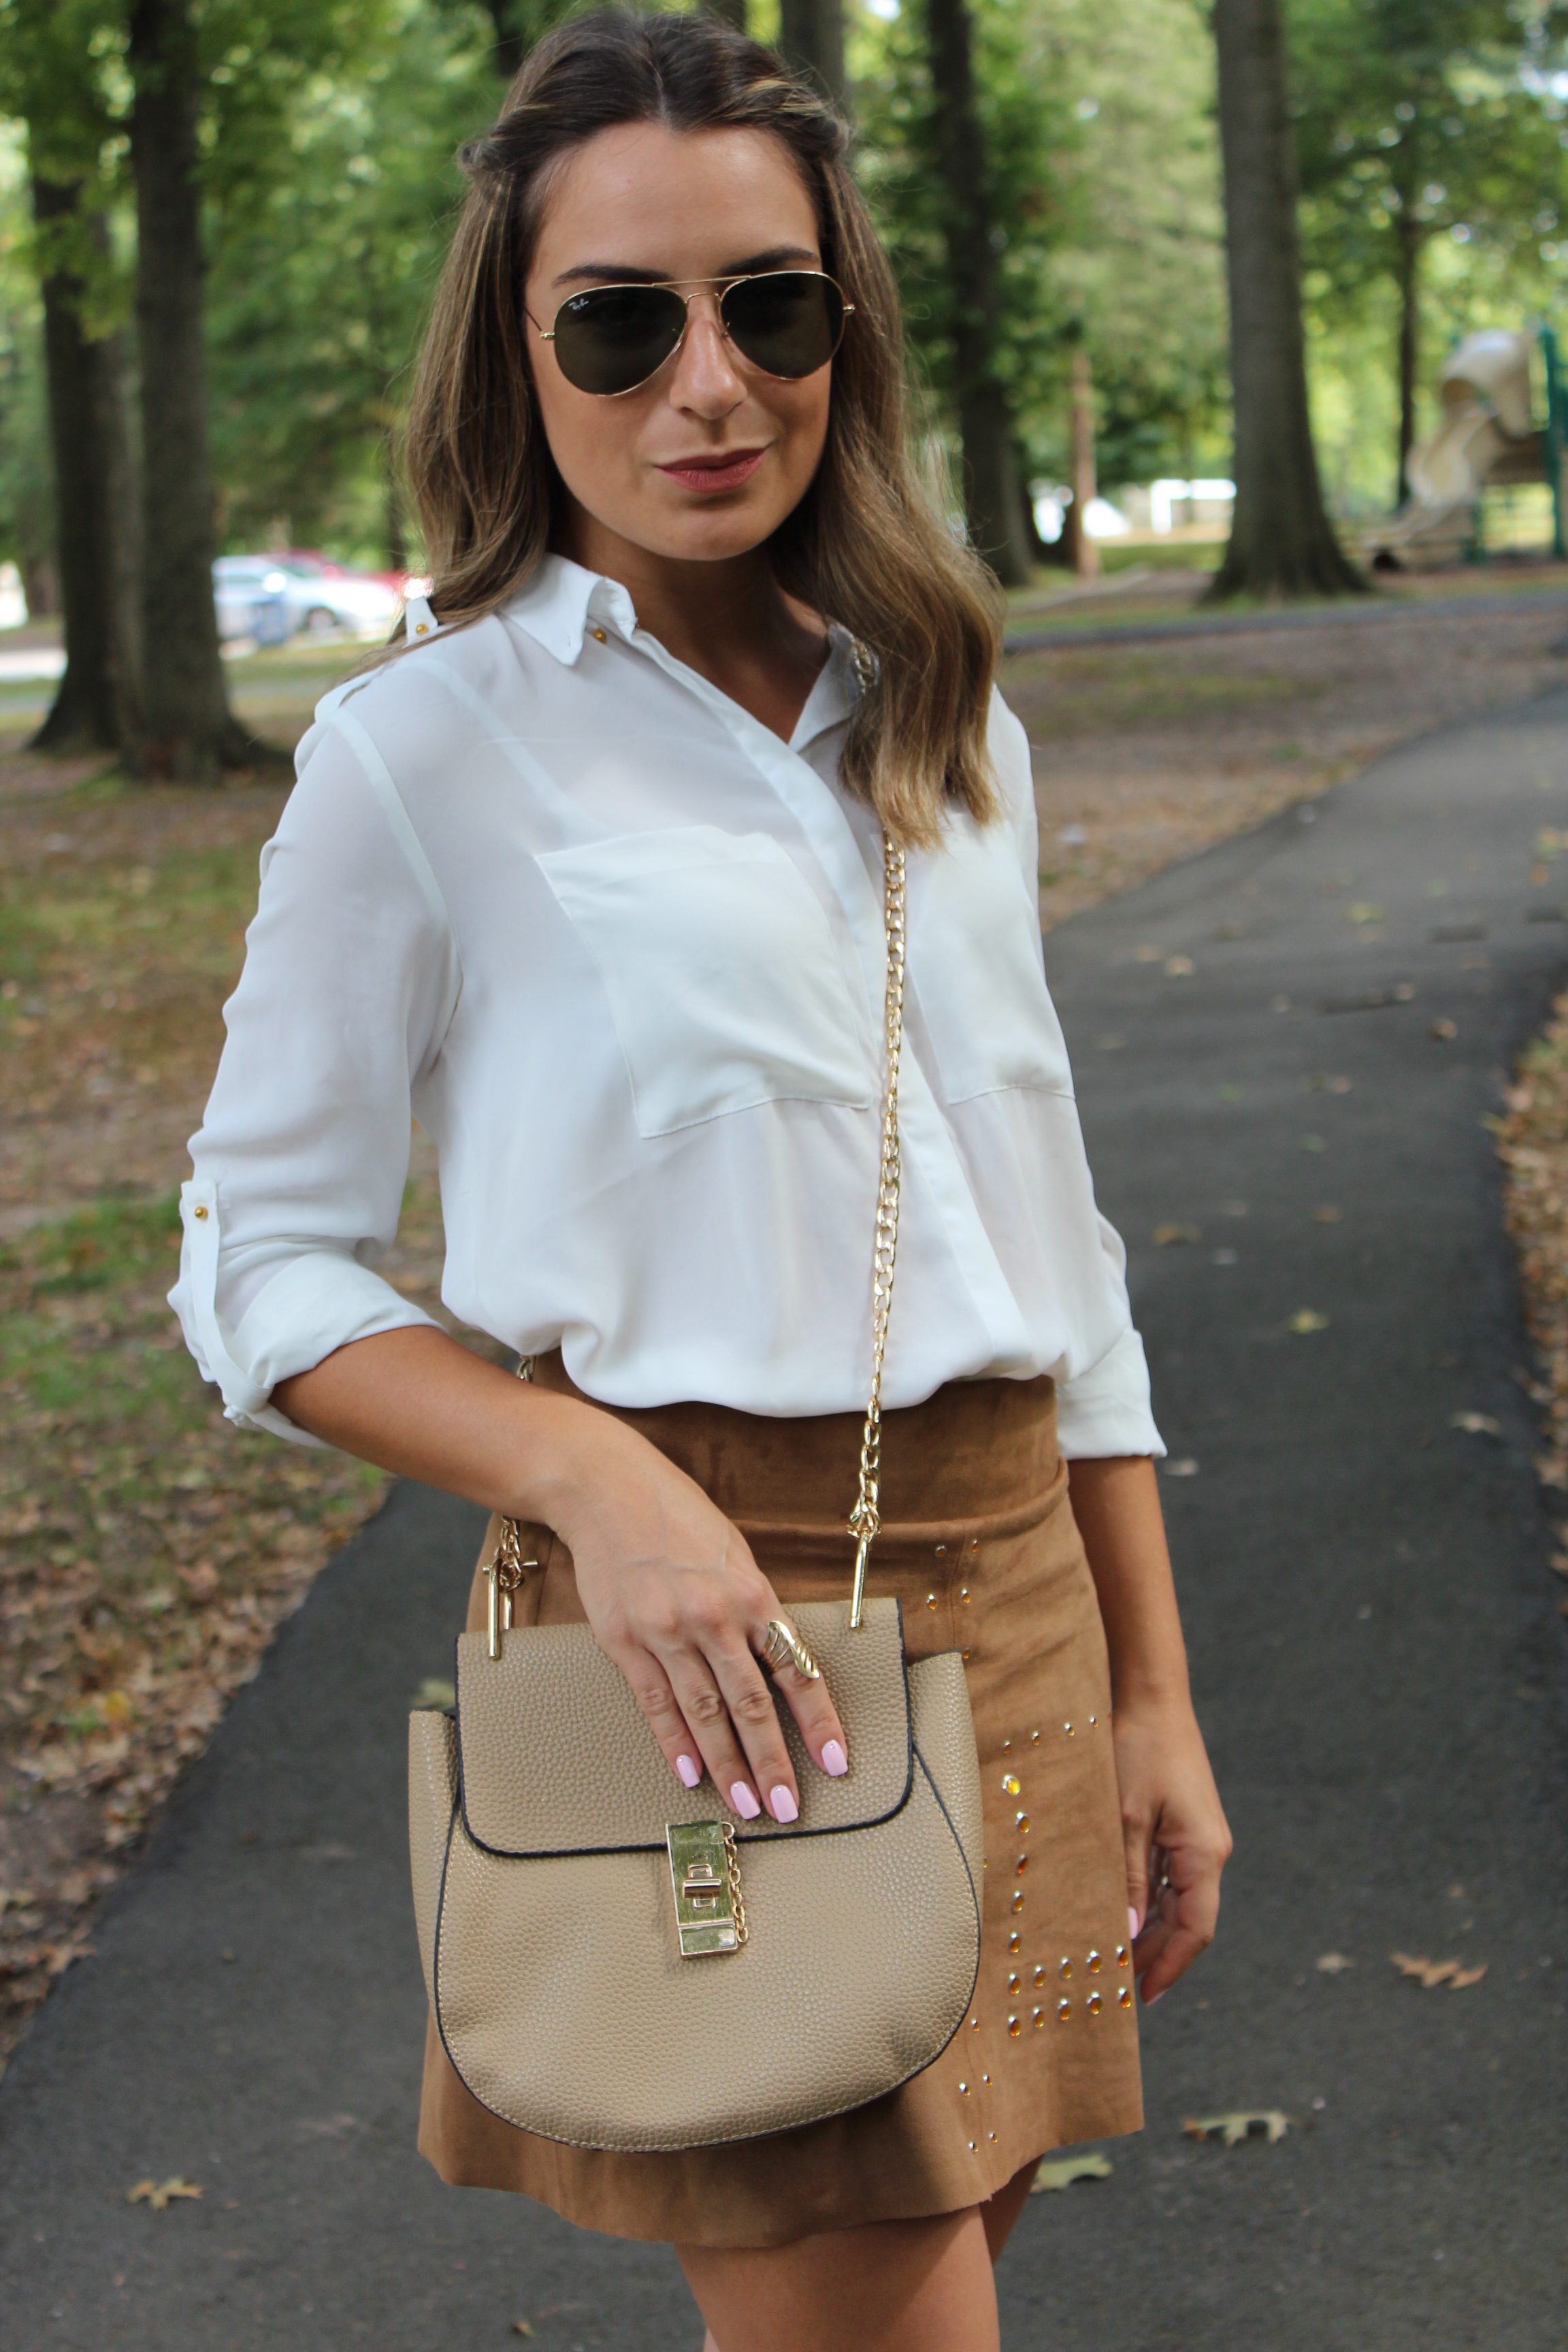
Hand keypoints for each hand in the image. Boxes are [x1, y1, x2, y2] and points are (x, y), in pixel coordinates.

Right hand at [541, 1409, 847, 1825]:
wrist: (606, 1489)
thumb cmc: (677, 1517)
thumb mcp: (734, 1554)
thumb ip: (755, 1610)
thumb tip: (778, 1665)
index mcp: (752, 1593)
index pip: (795, 1670)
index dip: (818, 1721)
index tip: (834, 1762)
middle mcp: (713, 1616)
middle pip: (751, 1704)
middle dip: (772, 1763)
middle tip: (787, 1808)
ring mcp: (665, 1631)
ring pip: (704, 1713)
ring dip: (727, 1765)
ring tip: (744, 1804)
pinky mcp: (624, 1640)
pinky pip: (655, 1702)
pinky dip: (674, 1742)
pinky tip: (689, 1773)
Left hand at [1112, 1700, 1231, 2004]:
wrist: (1150, 1697)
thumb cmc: (1137, 1750)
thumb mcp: (1125, 1818)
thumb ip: (1127, 1877)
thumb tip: (1125, 1934)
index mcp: (1205, 1854)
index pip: (1195, 1930)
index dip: (1170, 1967)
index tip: (1144, 1997)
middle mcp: (1209, 1851)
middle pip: (1188, 1920)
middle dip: (1156, 1954)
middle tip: (1118, 1984)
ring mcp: (1197, 1837)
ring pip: (1176, 1900)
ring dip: (1148, 1928)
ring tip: (1113, 1956)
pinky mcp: (1182, 1824)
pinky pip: (1167, 1875)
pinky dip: (1146, 1897)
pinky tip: (1118, 1910)